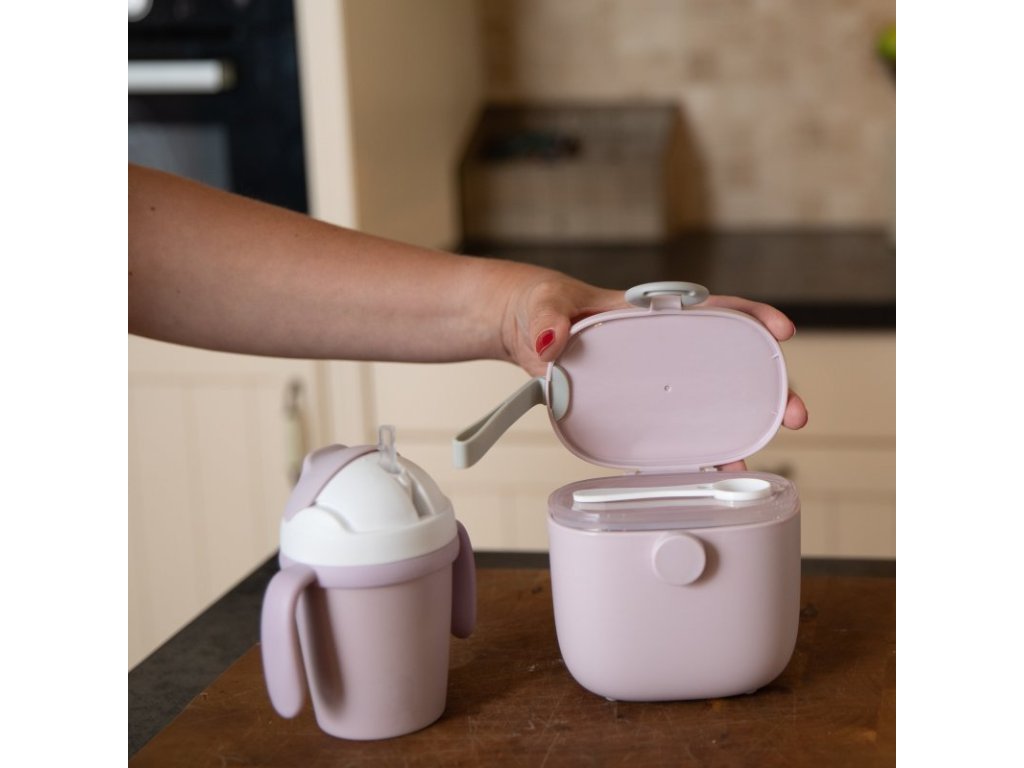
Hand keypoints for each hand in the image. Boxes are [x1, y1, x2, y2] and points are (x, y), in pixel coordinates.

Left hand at [500, 275, 808, 459]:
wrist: (518, 329)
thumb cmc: (537, 306)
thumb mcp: (540, 304)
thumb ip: (547, 319)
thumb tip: (552, 342)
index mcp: (647, 314)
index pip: (711, 310)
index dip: (752, 318)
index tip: (783, 331)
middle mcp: (658, 347)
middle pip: (724, 365)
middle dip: (765, 389)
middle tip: (793, 414)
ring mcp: (647, 380)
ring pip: (702, 404)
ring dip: (735, 430)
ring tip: (753, 459)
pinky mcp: (628, 407)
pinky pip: (666, 430)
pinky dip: (686, 451)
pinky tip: (702, 472)